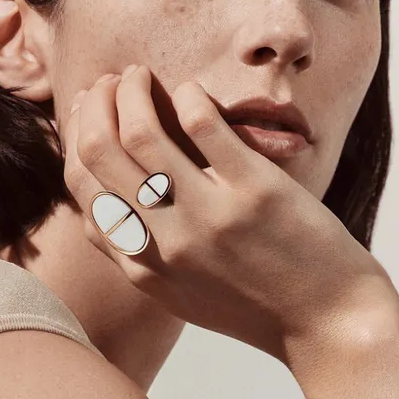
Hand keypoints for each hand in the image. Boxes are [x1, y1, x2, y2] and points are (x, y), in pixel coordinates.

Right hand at [62, 66, 391, 364]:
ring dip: (132, 90)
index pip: (83, 188)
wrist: (323, 322)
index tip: (86, 114)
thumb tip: (104, 202)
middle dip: (95, 104)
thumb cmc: (249, 306)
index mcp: (139, 266)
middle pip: (99, 152)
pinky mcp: (255, 193)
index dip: (76, 138)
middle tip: (110, 83)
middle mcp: (163, 243)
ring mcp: (207, 217)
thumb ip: (135, 253)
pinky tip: (190, 92)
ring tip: (140, 76)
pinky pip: (204, 126)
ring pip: (140, 133)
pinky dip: (187, 96)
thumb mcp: (175, 293)